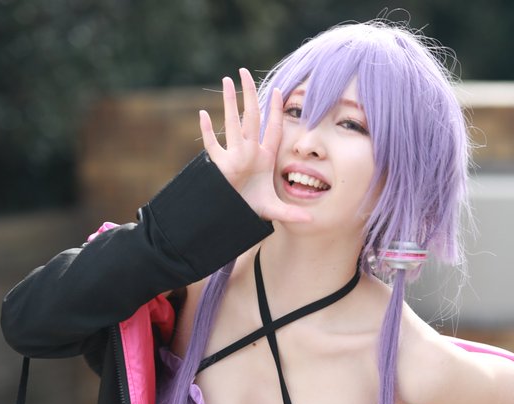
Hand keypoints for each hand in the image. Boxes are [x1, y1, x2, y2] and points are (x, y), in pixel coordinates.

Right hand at [199, 69, 310, 224]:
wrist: (234, 217)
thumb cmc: (253, 209)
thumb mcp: (274, 210)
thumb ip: (292, 214)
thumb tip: (310, 221)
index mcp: (264, 158)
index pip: (273, 129)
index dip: (276, 111)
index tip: (279, 91)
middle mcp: (249, 152)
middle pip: (251, 117)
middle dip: (249, 94)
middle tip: (244, 72)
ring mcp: (234, 157)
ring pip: (232, 124)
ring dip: (228, 103)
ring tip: (226, 80)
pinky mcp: (220, 166)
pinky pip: (213, 146)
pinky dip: (207, 132)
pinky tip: (203, 115)